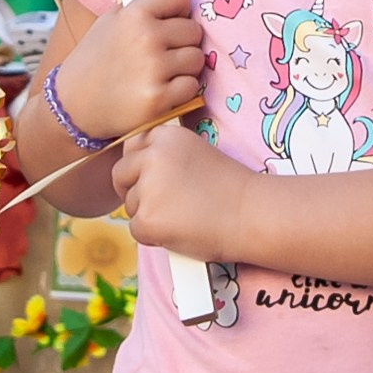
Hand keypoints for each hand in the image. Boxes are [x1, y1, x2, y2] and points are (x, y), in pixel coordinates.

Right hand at [48, 0, 205, 145]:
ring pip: (197, 59)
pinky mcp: (159, 98)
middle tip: (160, 55)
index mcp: (134, 14)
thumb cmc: (93, 62)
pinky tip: (160, 90)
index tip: (168, 23)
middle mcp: (146, 37)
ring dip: (184, 67)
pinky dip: (181, 90)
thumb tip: (177, 8)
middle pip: (194, 30)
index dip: (178, 10)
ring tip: (159, 73)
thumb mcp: (108, 22)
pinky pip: (192, 86)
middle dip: (182, 42)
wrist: (72, 105)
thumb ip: (141, 10)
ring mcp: (154, 69)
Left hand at [112, 116, 247, 260]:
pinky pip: (137, 230)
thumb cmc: (229, 189)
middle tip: (159, 204)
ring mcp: (148, 188)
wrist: (251, 214)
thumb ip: (165, 155)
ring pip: (130, 205)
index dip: (141, 167)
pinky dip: (154, 236)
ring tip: (183, 217)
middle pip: (121, 175)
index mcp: (165, 136)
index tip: (158, 179)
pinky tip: (180, 231)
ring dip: (149, 214)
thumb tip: (131, 168)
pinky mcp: (148, 219)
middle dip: (133, 190)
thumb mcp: (195, 153)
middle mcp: (152, 156)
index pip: (132, 147)